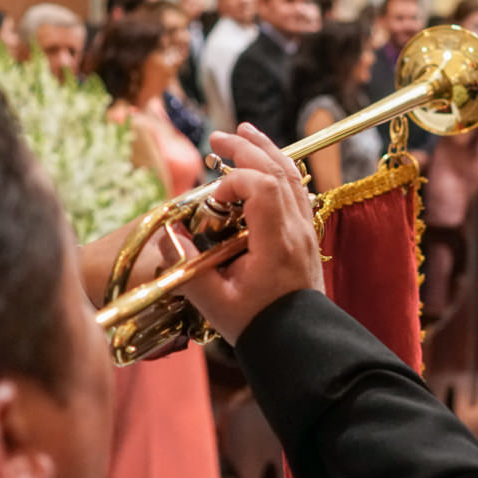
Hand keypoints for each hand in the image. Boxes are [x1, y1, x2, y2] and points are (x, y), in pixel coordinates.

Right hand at [178, 124, 324, 343]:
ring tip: (244, 133)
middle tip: (217, 138)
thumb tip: (170, 236)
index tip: (212, 197)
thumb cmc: (258, 326)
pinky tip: (264, 164)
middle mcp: (296, 230)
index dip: (234, 180)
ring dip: (267, 152)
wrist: (299, 344)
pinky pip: (297, 191)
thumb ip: (187, 270)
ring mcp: (306, 231)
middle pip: (277, 172)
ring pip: (292, 177)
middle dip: (247, 150)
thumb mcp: (214, 304)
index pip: (262, 188)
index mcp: (276, 243)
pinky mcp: (307, 235)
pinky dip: (279, 170)